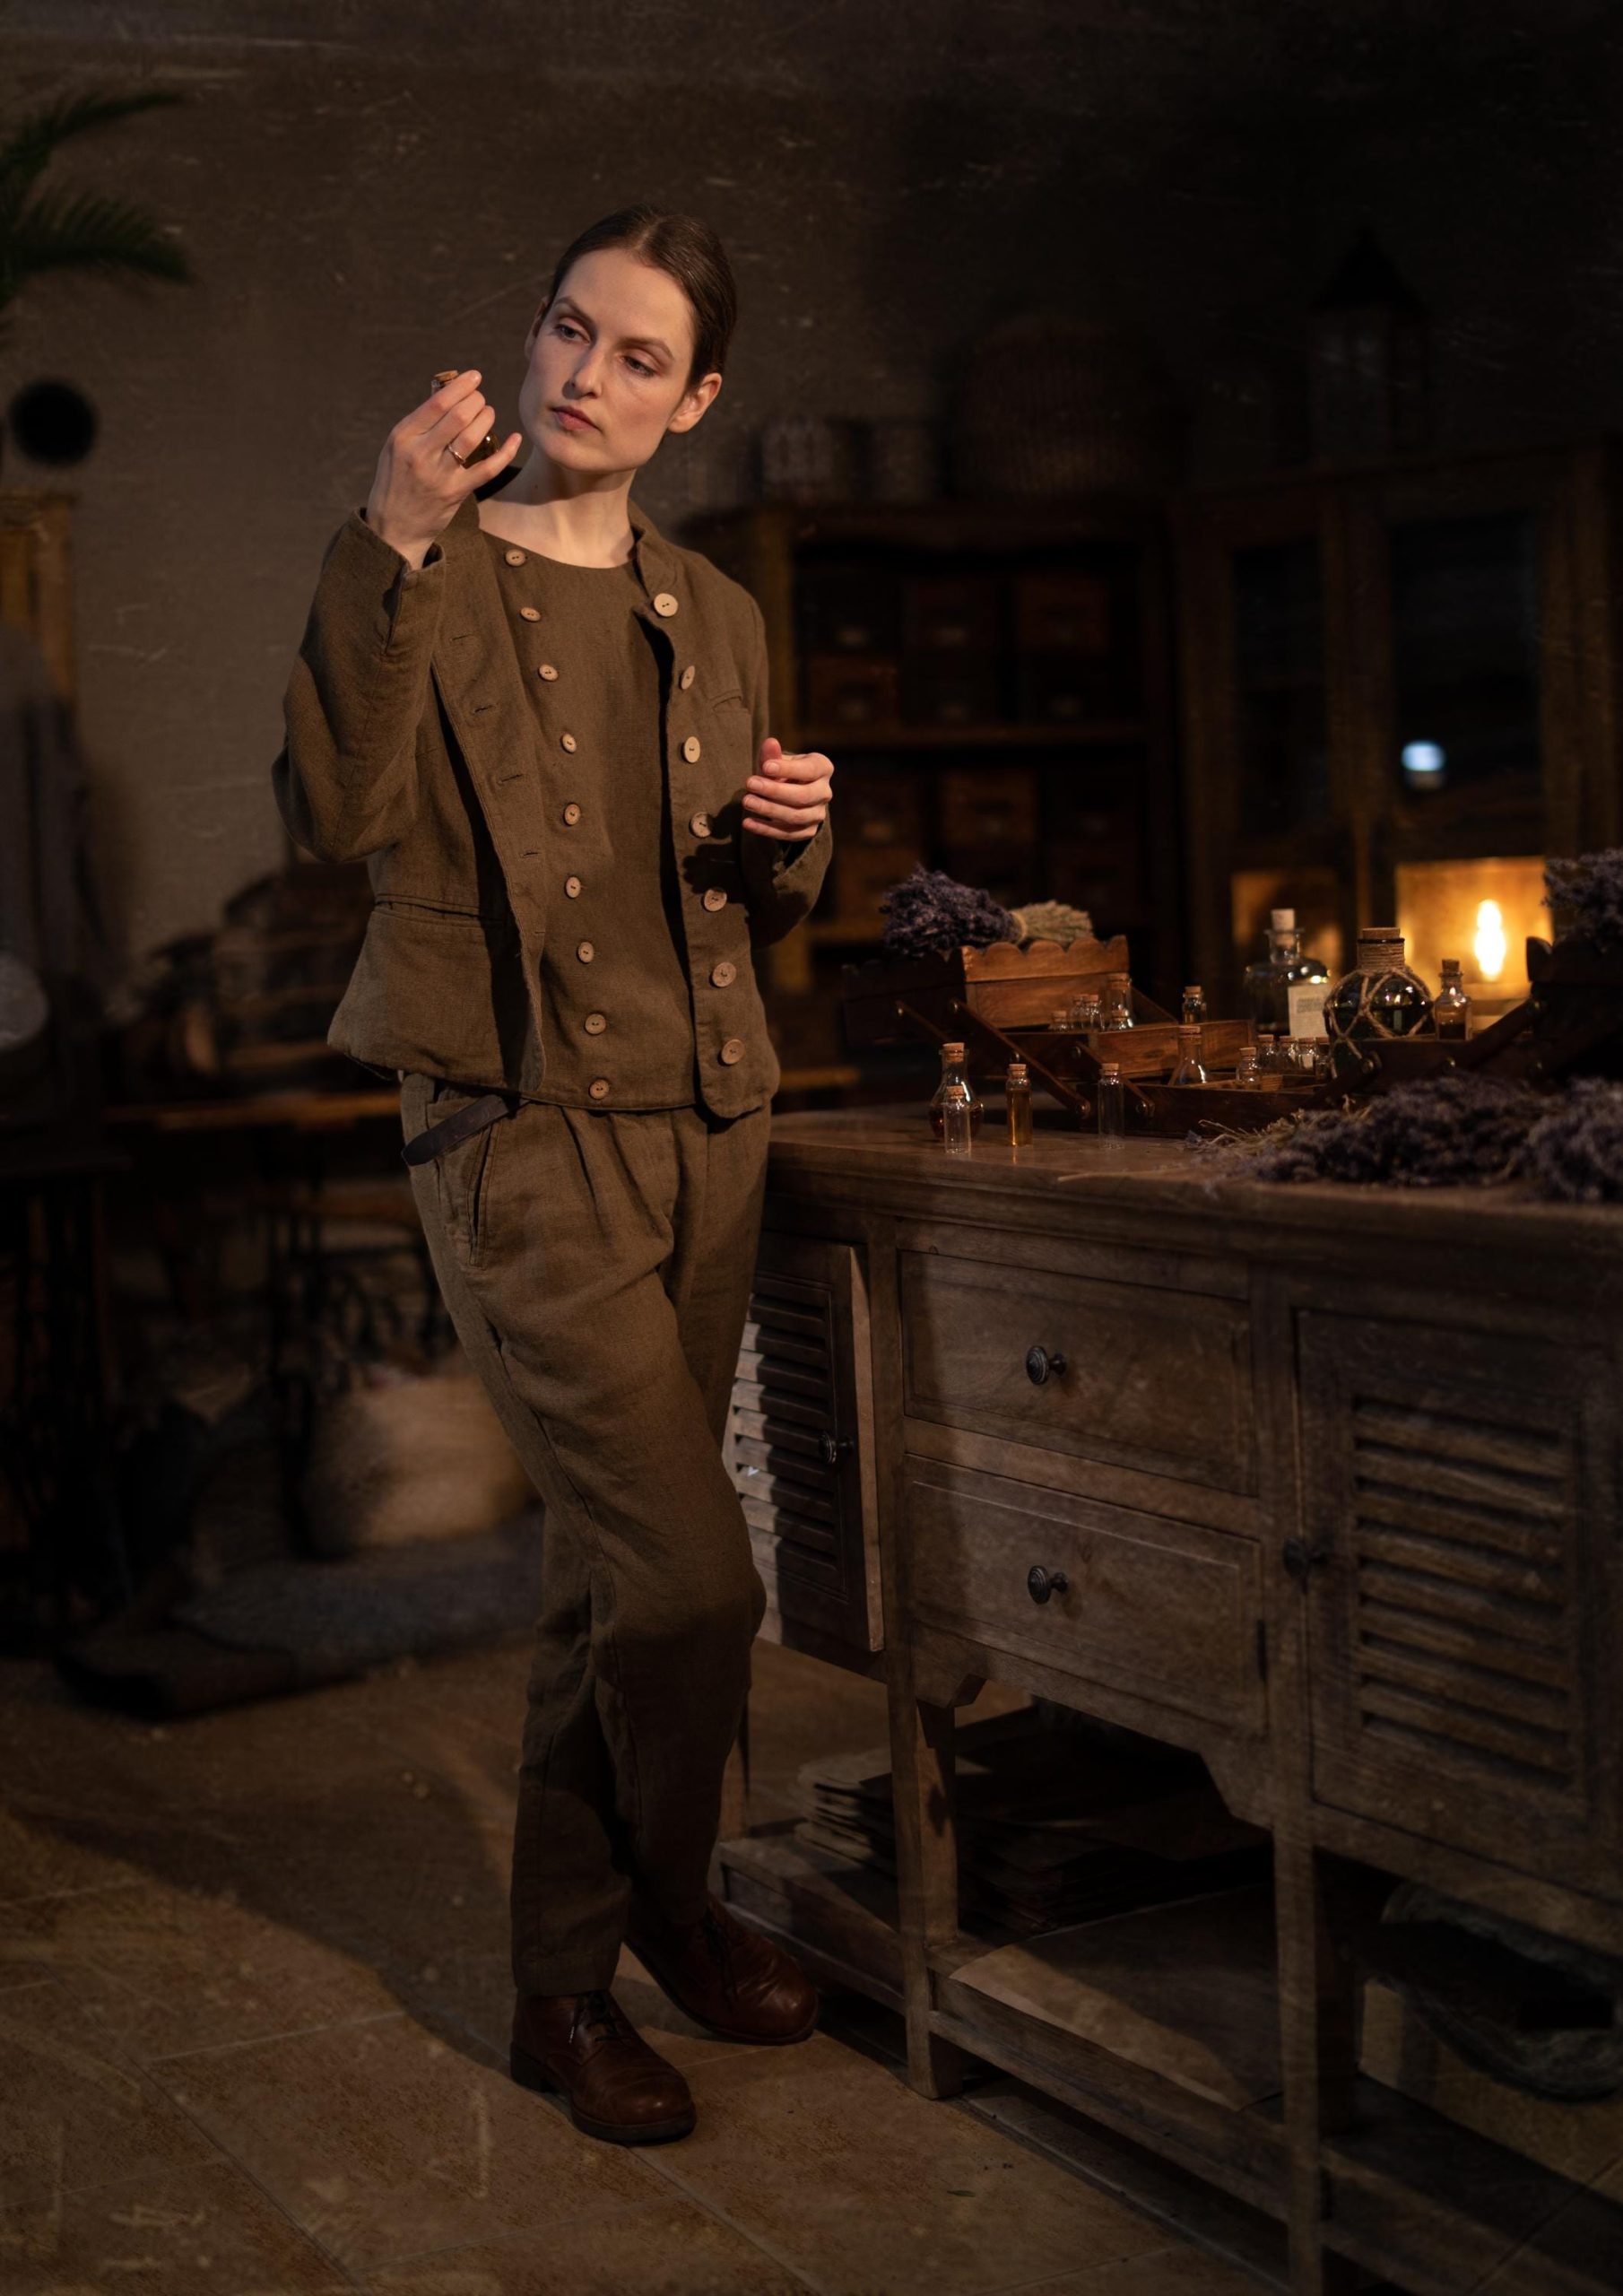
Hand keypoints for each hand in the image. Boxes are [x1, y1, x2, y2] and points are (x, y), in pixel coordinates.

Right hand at [364, 369, 522, 567]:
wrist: (392, 527)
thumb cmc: (396, 480)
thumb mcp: (397, 447)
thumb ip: (420, 424)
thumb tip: (448, 393)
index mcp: (404, 436)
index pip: (438, 402)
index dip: (461, 386)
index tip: (475, 377)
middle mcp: (420, 453)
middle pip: (458, 416)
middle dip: (476, 401)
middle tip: (481, 400)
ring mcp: (439, 474)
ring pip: (472, 438)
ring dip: (486, 419)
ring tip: (488, 413)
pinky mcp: (456, 493)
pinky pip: (487, 469)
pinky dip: (505, 452)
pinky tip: (515, 439)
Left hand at [743, 736, 832, 840]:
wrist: (788, 794)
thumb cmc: (782, 772)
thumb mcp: (777, 761)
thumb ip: (772, 755)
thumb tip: (770, 743)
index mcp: (822, 768)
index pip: (809, 770)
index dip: (788, 770)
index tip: (765, 767)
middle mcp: (825, 792)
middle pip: (803, 796)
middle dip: (775, 791)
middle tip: (749, 784)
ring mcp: (818, 814)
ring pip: (796, 817)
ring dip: (769, 810)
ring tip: (746, 801)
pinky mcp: (808, 831)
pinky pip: (788, 834)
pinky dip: (766, 830)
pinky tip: (748, 822)